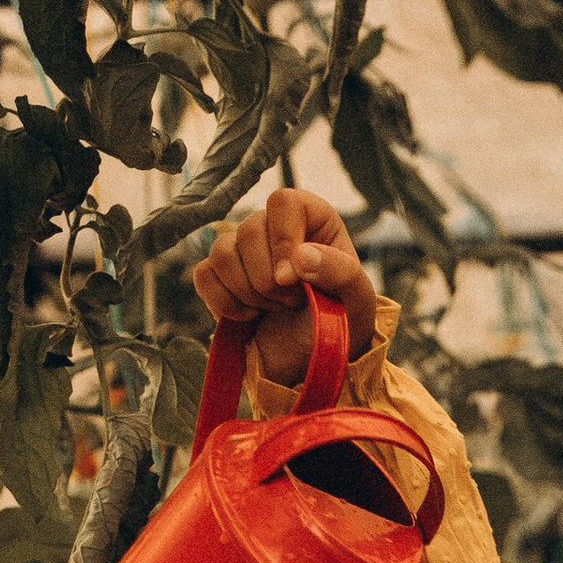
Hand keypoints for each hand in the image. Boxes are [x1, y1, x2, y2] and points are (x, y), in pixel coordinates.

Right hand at [192, 185, 378, 384]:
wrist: (313, 359)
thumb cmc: (341, 322)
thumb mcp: (358, 299)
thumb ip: (340, 272)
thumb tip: (300, 256)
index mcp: (311, 218)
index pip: (283, 202)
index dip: (283, 240)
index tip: (292, 279)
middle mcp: (272, 225)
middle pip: (248, 231)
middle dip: (269, 281)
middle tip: (294, 302)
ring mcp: (242, 249)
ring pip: (221, 254)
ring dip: (250, 294)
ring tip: (277, 309)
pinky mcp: (219, 276)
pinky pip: (204, 277)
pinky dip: (226, 305)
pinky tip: (251, 316)